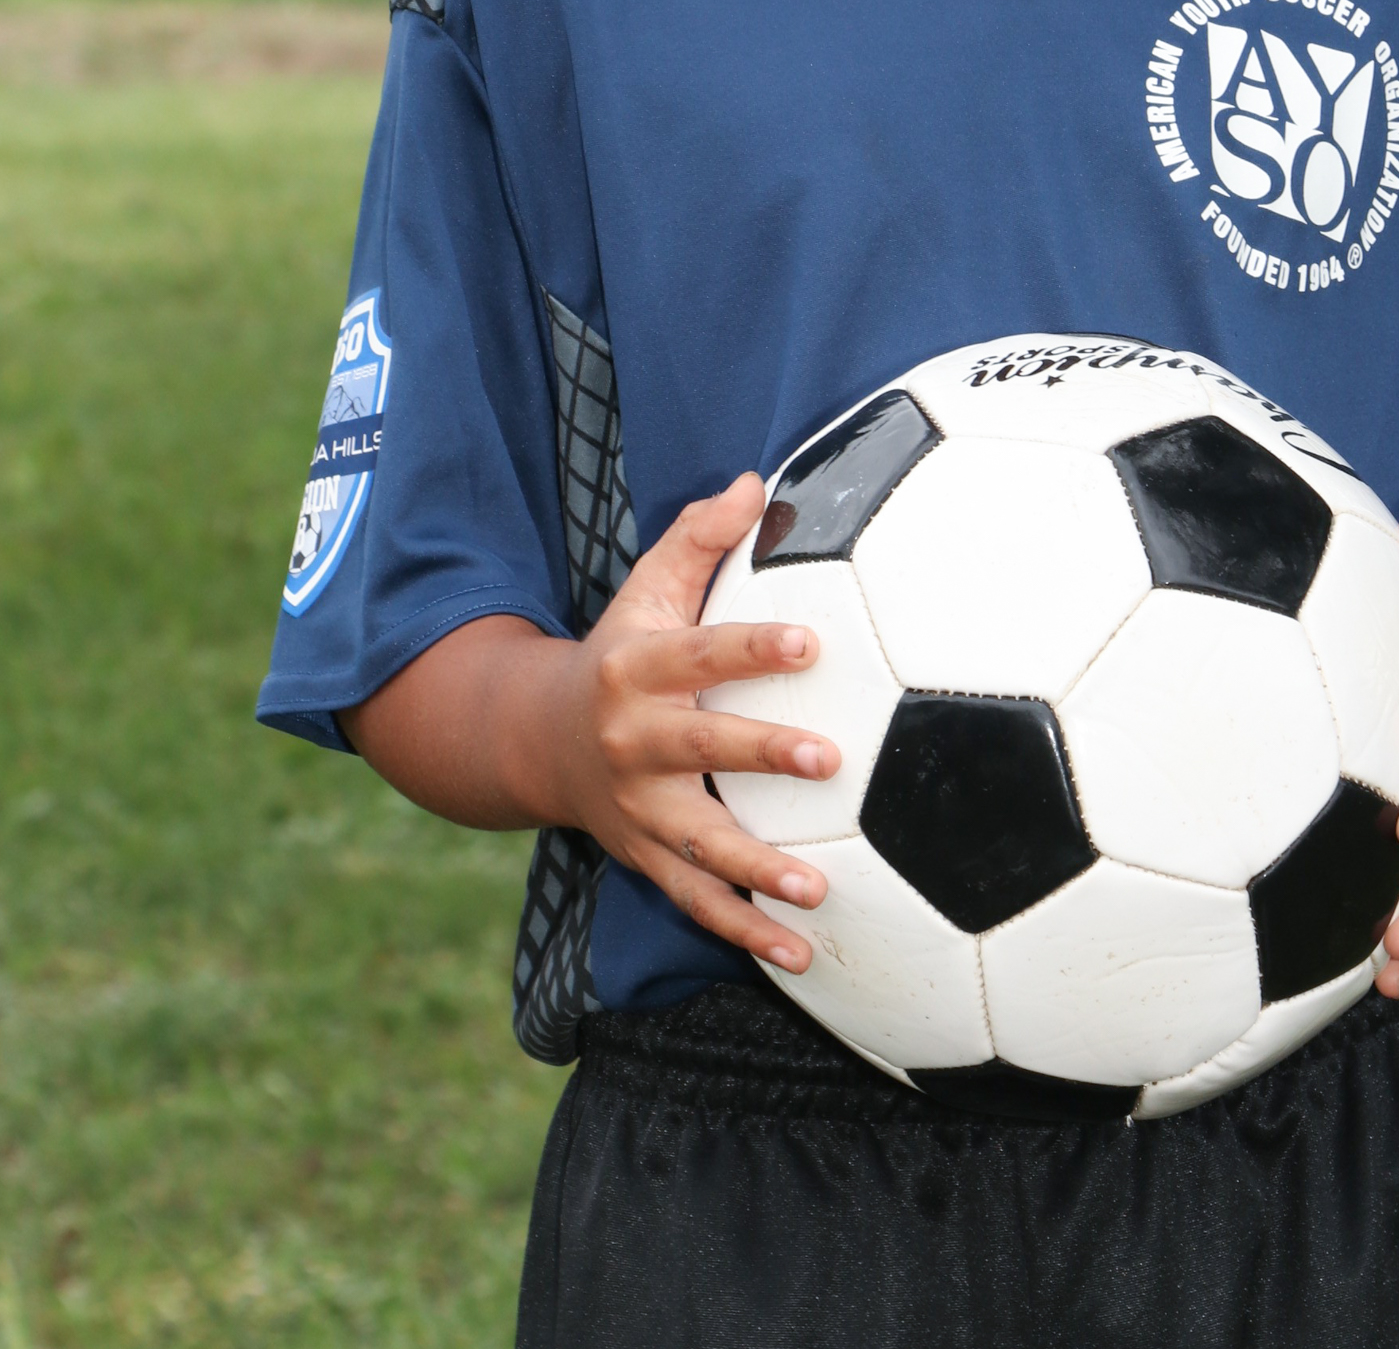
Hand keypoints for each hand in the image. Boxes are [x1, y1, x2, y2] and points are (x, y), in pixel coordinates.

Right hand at [549, 472, 838, 973]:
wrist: (535, 740)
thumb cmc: (620, 649)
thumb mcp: (645, 588)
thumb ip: (699, 537)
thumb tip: (758, 481)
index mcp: (636, 669)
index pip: (701, 653)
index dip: (753, 646)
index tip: (812, 640)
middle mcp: (634, 742)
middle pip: (700, 749)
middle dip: (762, 753)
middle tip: (828, 757)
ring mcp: (637, 810)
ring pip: (699, 844)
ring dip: (757, 871)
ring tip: (818, 888)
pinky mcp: (646, 859)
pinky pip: (697, 902)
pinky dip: (746, 932)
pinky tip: (803, 950)